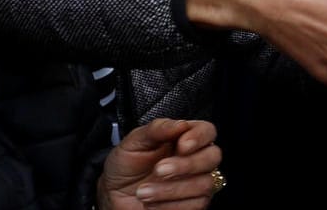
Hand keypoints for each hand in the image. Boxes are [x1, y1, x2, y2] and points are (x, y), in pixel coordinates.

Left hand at [96, 118, 221, 209]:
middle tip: (159, 170)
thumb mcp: (133, 143)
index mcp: (184, 138)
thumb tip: (181, 123)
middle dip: (186, 165)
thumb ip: (157, 129)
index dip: (199, 137)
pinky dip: (171, 206)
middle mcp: (195, 159)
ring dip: (172, 189)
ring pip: (205, 184)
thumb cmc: (125, 166)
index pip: (207, 131)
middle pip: (213, 156)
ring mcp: (197, 182)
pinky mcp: (193, 204)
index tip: (182, 145)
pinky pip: (196, 205)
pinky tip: (152, 204)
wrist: (113, 196)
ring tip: (143, 192)